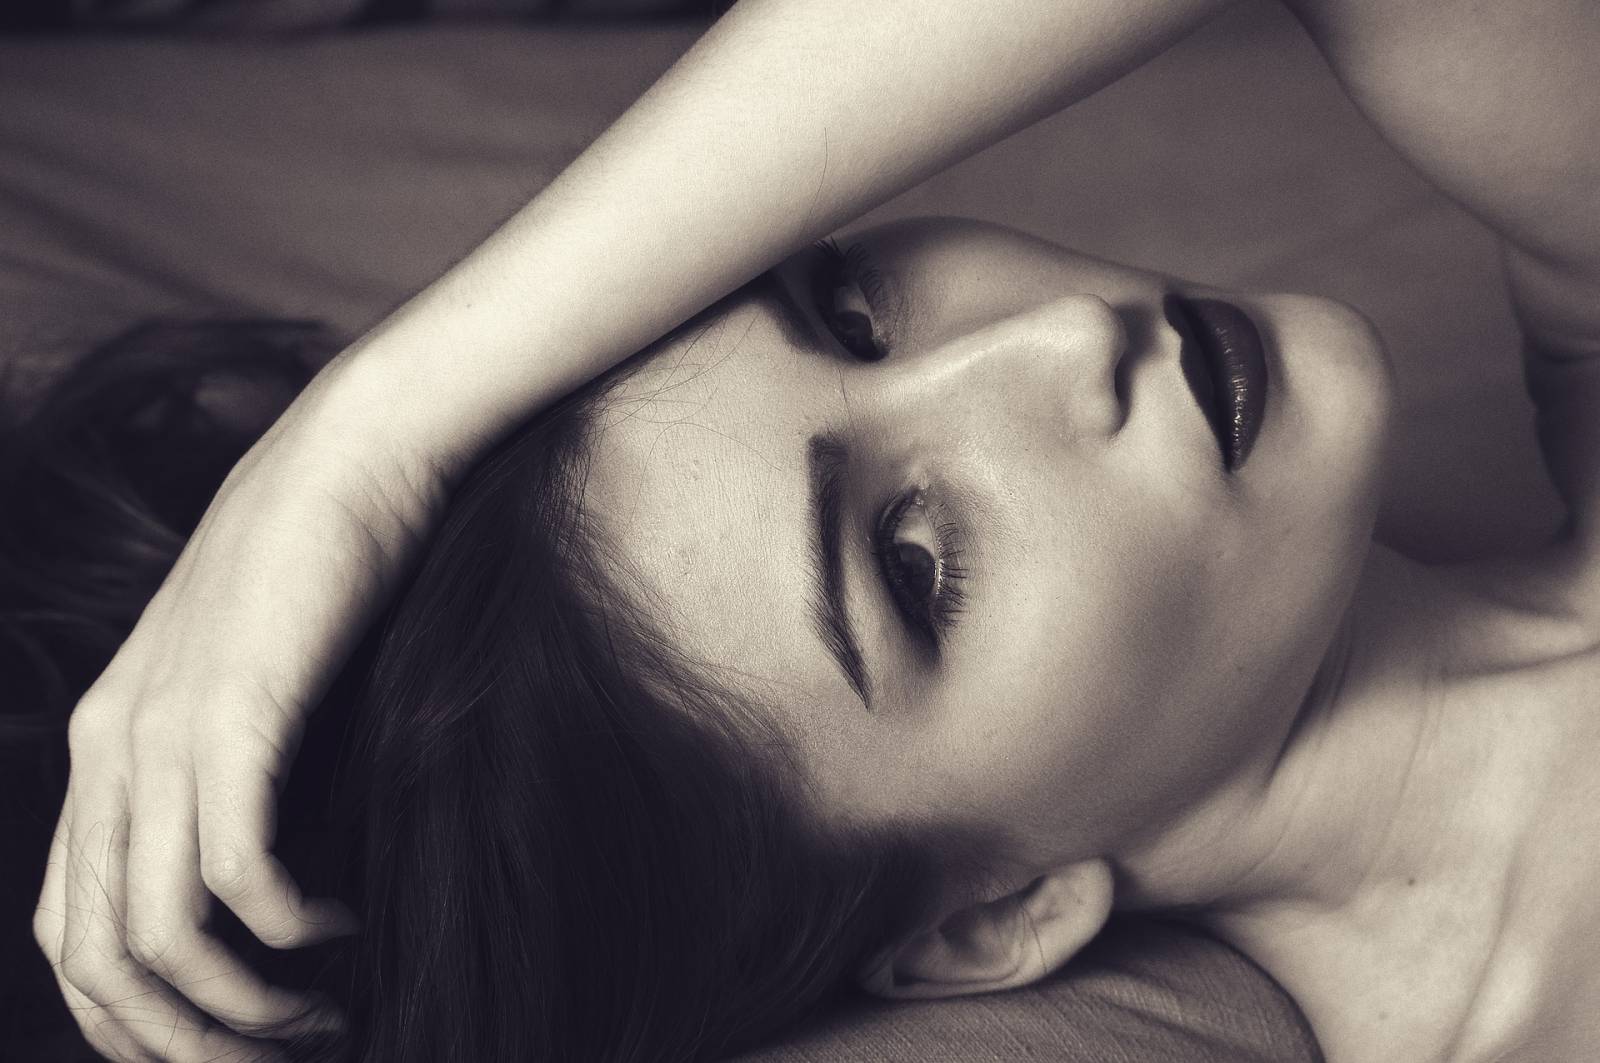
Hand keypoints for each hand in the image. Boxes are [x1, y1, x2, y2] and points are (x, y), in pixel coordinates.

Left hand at [31, 372, 438, 1059]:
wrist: (354, 457)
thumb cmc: (326, 574)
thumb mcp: (256, 686)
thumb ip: (235, 773)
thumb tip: (271, 891)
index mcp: (104, 749)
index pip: (69, 937)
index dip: (137, 1025)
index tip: (232, 1044)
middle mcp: (110, 752)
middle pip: (99, 962)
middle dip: (189, 1045)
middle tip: (284, 1056)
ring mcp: (165, 733)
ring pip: (159, 936)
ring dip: (245, 1007)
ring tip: (323, 1012)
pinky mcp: (235, 714)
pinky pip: (237, 872)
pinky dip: (290, 929)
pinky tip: (345, 923)